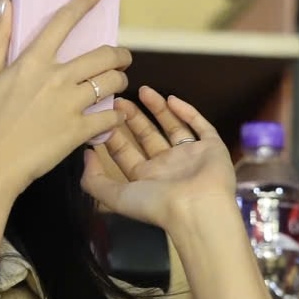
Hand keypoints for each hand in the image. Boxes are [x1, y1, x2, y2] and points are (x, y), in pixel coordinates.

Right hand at [0, 0, 129, 198]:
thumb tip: (5, 5)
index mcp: (33, 62)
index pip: (64, 21)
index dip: (84, 2)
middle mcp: (57, 78)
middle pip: (104, 55)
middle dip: (119, 55)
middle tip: (120, 60)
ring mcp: (70, 104)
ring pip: (112, 82)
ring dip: (119, 82)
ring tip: (116, 87)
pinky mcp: (79, 130)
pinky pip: (110, 116)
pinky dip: (115, 116)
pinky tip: (112, 117)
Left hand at [82, 87, 235, 229]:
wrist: (197, 208)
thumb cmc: (155, 203)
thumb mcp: (115, 196)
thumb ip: (94, 179)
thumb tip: (87, 155)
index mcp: (144, 178)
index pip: (125, 153)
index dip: (113, 135)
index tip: (102, 116)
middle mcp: (166, 166)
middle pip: (146, 137)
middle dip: (132, 119)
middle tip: (119, 100)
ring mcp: (190, 156)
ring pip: (172, 127)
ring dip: (158, 109)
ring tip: (143, 90)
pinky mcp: (212, 147)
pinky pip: (200, 126)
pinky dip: (187, 112)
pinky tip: (172, 98)